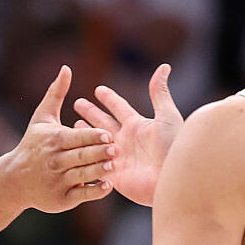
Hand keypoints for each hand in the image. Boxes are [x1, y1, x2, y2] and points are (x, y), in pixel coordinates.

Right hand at [8, 66, 115, 212]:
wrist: (13, 179)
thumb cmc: (33, 144)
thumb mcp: (42, 118)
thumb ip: (57, 93)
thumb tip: (67, 68)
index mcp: (53, 140)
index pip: (75, 137)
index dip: (91, 136)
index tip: (107, 134)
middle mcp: (54, 161)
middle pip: (79, 156)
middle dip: (97, 153)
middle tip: (116, 149)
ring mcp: (57, 181)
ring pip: (81, 176)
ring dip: (97, 171)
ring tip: (114, 167)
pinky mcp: (61, 200)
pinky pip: (80, 195)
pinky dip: (93, 191)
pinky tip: (107, 186)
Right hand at [73, 64, 182, 206]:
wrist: (172, 178)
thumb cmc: (173, 146)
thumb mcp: (166, 116)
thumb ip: (159, 92)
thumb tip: (164, 66)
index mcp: (137, 125)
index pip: (119, 107)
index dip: (109, 98)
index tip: (98, 90)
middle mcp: (126, 140)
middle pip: (103, 122)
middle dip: (90, 112)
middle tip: (77, 102)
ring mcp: (119, 158)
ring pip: (96, 141)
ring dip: (84, 133)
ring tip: (72, 125)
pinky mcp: (114, 175)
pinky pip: (95, 163)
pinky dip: (85, 156)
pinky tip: (72, 151)